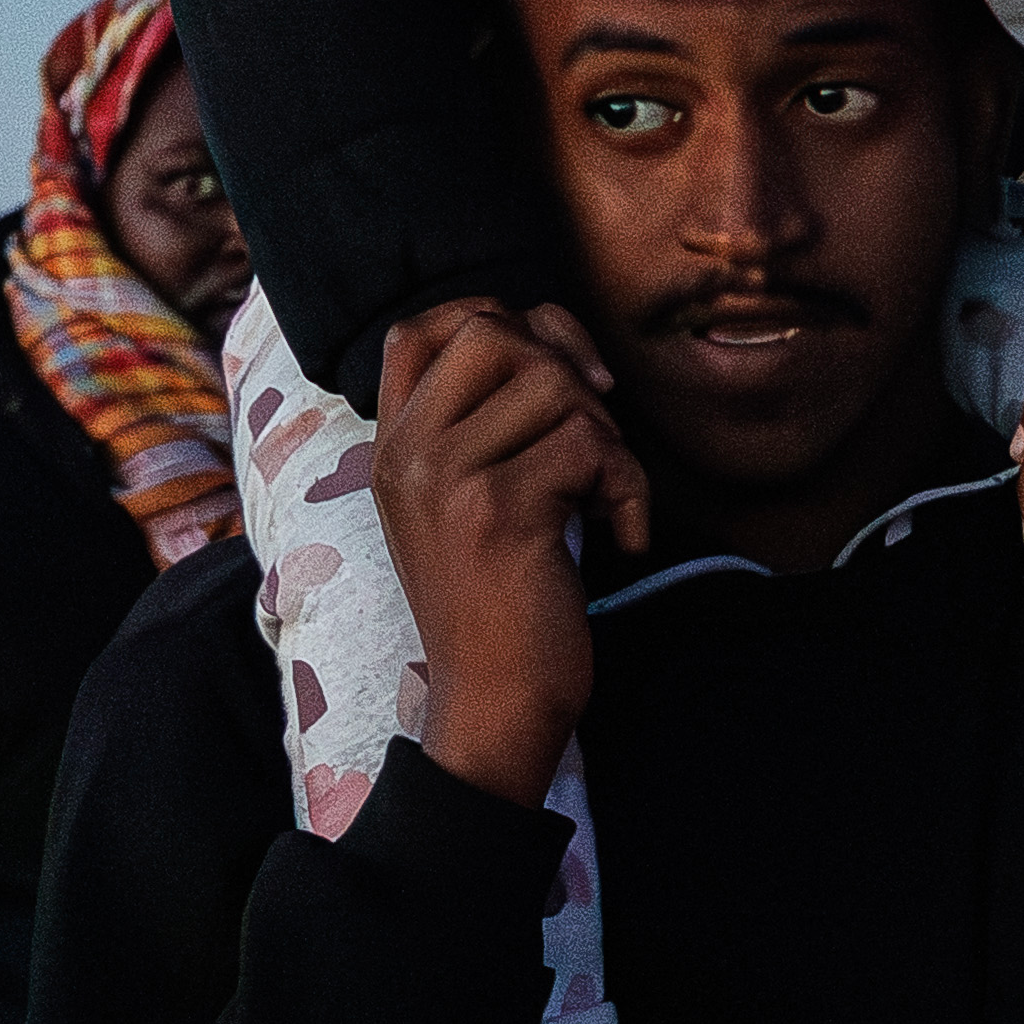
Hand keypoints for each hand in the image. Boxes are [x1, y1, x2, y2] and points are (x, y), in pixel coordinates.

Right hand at [372, 301, 648, 808]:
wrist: (493, 704)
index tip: (557, 371)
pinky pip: (592, 445)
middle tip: (595, 437)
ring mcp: (446, 478)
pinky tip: (623, 537)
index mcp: (392, 447)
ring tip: (605, 495)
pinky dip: (630, 488)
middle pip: (492, 332)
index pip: (421, 326)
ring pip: (553, 384)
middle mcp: (407, 453)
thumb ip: (481, 427)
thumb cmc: (498, 606)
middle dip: (566, 367)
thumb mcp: (463, 506)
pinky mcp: (501, 510)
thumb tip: (554, 340)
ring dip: (606, 435)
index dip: (500, 319)